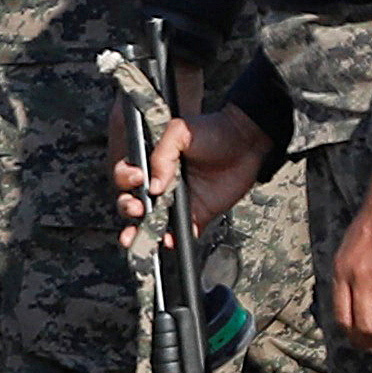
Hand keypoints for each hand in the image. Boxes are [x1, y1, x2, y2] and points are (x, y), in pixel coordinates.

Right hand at [113, 102, 273, 239]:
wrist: (246, 141)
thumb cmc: (211, 131)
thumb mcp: (180, 132)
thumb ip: (162, 154)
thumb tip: (153, 185)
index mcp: (151, 163)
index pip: (126, 175)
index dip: (125, 178)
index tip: (138, 179)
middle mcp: (159, 184)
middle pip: (131, 201)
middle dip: (127, 208)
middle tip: (136, 208)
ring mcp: (176, 202)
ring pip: (149, 222)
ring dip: (139, 231)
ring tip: (134, 237)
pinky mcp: (195, 216)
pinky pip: (178, 234)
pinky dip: (171, 241)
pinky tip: (167, 241)